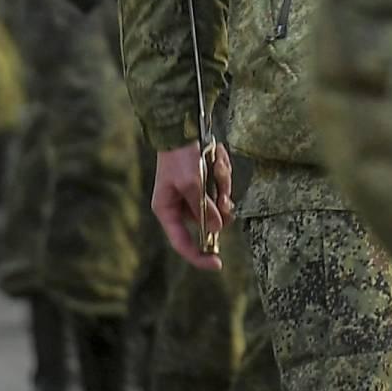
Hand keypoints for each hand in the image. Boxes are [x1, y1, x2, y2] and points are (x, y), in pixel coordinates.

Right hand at [153, 140, 233, 269]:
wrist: (183, 125)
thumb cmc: (180, 156)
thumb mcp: (192, 182)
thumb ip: (203, 207)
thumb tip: (217, 229)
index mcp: (167, 210)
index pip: (181, 242)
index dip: (198, 256)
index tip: (218, 264)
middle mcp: (179, 205)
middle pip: (208, 222)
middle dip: (219, 207)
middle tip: (225, 198)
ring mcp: (193, 194)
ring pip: (218, 203)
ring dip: (222, 185)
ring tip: (215, 164)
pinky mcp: (204, 182)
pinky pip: (221, 187)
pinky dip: (222, 173)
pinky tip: (216, 157)